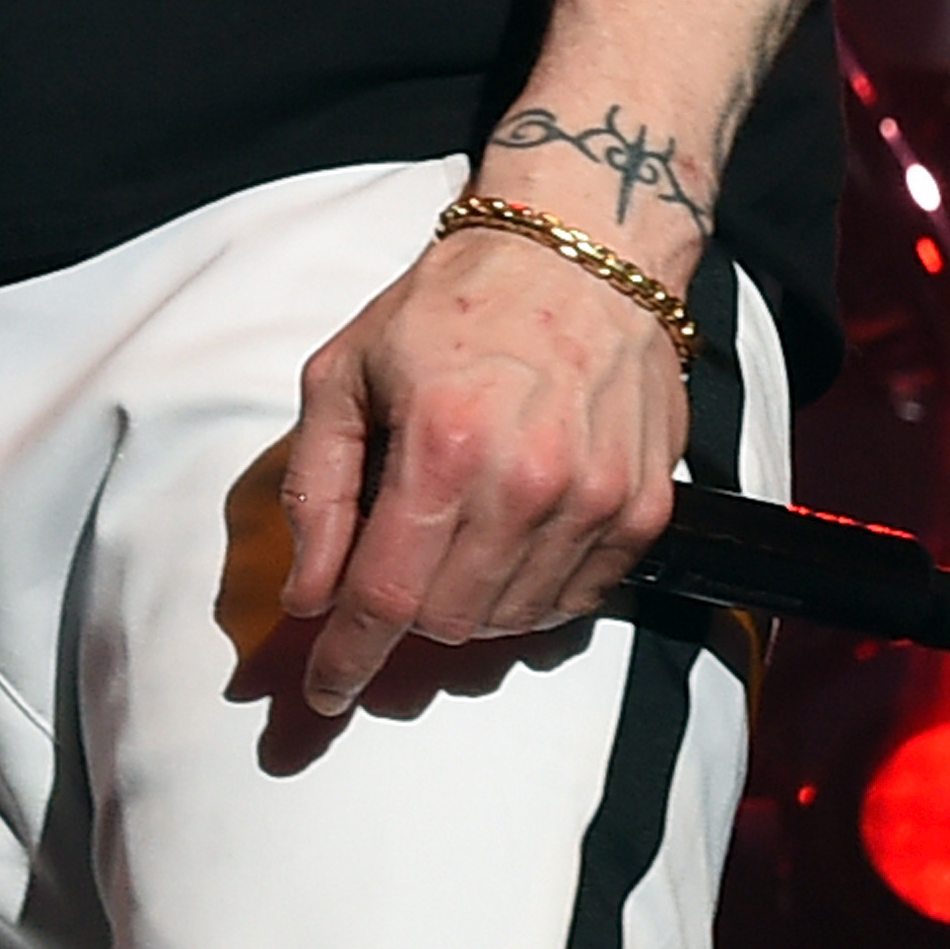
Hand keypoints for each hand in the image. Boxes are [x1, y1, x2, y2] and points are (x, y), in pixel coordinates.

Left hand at [277, 229, 688, 718]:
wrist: (580, 255)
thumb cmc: (450, 307)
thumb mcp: (345, 372)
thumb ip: (316, 489)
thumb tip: (306, 595)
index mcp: (442, 447)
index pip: (387, 597)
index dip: (347, 657)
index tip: (323, 693)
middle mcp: (526, 485)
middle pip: (447, 620)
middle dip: (402, 617)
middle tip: (391, 571)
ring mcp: (595, 502)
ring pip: (509, 622)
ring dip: (466, 604)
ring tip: (454, 535)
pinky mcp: (643, 512)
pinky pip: (575, 604)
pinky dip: (530, 594)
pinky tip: (510, 538)